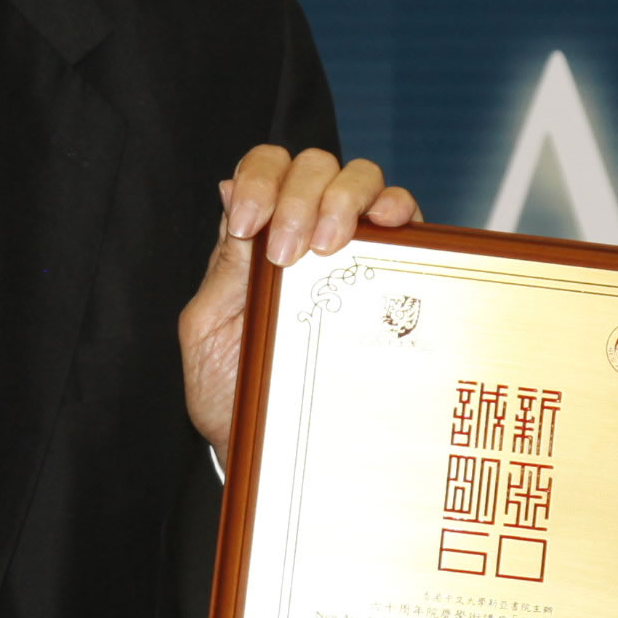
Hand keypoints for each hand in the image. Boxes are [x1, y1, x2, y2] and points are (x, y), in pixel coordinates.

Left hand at [180, 146, 422, 450]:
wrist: (277, 451)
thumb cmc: (237, 396)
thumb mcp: (211, 332)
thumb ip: (222, 266)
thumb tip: (226, 189)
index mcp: (258, 240)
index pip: (265, 169)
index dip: (260, 179)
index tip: (251, 224)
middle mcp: (309, 232)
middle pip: (314, 166)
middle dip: (300, 196)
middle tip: (290, 253)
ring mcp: (355, 249)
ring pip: (361, 179)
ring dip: (345, 198)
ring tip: (332, 247)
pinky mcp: (395, 274)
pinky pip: (407, 219)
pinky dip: (399, 208)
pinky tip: (390, 226)